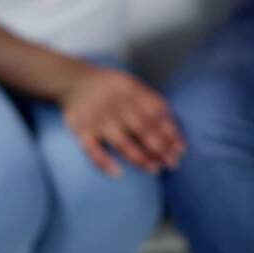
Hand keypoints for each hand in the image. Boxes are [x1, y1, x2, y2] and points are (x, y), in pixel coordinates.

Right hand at [58, 65, 185, 176]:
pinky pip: (91, 148)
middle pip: (142, 128)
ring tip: (155, 169)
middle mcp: (115, 104)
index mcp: (130, 90)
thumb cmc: (109, 86)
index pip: (155, 112)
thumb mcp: (131, 84)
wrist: (73, 80)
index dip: (170, 131)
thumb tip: (173, 126)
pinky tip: (117, 173)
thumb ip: (149, 100)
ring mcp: (97, 118)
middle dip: (160, 148)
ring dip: (140, 157)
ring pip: (121, 141)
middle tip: (173, 163)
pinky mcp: (80, 130)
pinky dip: (103, 161)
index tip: (180, 148)